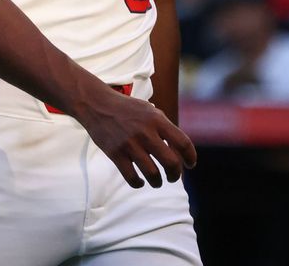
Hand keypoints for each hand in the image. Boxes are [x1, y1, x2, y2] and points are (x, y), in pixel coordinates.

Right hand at [74, 87, 196, 188]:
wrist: (97, 104)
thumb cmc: (127, 109)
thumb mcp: (150, 110)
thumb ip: (164, 127)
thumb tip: (179, 149)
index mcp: (157, 120)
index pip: (183, 143)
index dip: (190, 157)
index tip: (190, 165)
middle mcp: (146, 132)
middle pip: (171, 162)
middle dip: (175, 175)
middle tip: (173, 177)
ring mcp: (130, 144)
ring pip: (152, 174)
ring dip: (158, 182)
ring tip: (157, 182)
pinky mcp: (115, 153)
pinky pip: (132, 177)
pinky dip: (138, 183)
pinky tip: (140, 182)